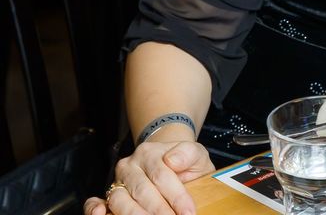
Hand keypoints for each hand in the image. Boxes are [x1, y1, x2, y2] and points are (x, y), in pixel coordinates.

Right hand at [83, 141, 213, 214]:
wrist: (172, 163)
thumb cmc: (184, 163)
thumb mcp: (195, 154)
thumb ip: (188, 154)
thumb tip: (172, 160)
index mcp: (149, 152)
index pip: (162, 176)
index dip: (176, 197)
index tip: (189, 212)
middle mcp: (129, 166)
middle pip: (142, 191)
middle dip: (159, 211)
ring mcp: (117, 181)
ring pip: (120, 200)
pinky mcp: (109, 195)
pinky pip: (95, 202)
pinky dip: (94, 209)